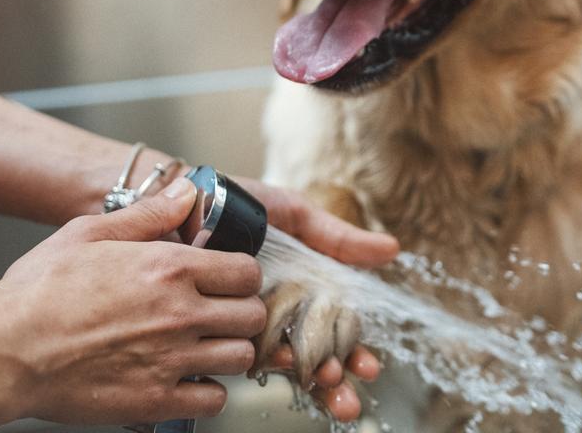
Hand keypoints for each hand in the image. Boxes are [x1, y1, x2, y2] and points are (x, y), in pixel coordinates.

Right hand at [0, 178, 263, 424]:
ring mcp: (171, 359)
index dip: (241, 277)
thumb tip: (187, 194)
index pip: (247, 272)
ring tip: (203, 347)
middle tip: (218, 316)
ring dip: (227, 352)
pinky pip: (215, 400)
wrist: (2, 352)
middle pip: (252, 316)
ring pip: (240, 357)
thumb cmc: (37, 293)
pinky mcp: (156, 400)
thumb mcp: (88, 234)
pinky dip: (207, 392)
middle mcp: (179, 313)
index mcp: (169, 268)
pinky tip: (186, 379)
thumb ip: (147, 215)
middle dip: (240, 313)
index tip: (227, 283)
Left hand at [234, 177, 396, 420]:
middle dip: (335, 378)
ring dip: (308, 380)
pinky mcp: (214, 324)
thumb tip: (392, 250)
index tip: (369, 366)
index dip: (353, 352)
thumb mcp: (295, 215)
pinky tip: (283, 368)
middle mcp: (276, 312)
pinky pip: (244, 348)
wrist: (189, 197)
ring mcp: (246, 321)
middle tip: (344, 385)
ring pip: (283, 361)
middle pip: (313, 356)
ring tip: (325, 383)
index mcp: (300, 292)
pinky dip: (266, 362)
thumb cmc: (239, 203)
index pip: (333, 332)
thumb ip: (338, 238)